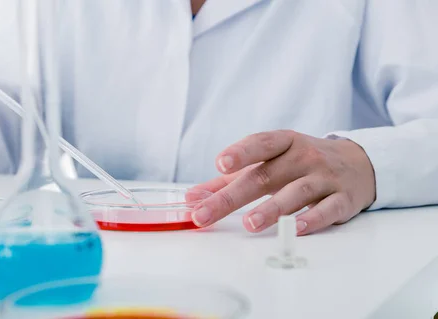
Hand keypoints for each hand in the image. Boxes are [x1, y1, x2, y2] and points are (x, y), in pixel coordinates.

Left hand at [191, 130, 375, 234]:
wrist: (360, 163)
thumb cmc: (303, 163)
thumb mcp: (271, 161)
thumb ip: (231, 179)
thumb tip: (193, 195)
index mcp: (284, 143)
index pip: (260, 144)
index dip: (240, 153)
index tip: (219, 164)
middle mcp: (304, 157)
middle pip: (265, 176)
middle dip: (232, 197)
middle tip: (205, 213)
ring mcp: (325, 177)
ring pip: (296, 193)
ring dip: (271, 209)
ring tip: (249, 223)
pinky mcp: (343, 199)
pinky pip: (327, 210)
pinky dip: (311, 219)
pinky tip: (294, 228)